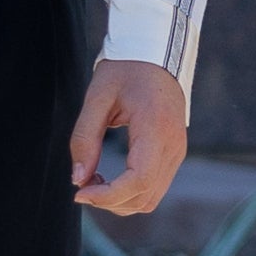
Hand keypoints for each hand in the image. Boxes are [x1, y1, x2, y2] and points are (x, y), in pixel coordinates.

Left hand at [71, 56, 186, 215]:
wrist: (157, 53)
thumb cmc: (126, 70)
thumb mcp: (97, 98)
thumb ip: (85, 139)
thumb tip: (78, 179)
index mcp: (156, 128)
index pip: (139, 181)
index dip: (108, 196)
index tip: (80, 193)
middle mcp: (173, 145)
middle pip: (144, 197)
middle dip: (109, 201)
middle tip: (82, 185)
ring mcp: (177, 151)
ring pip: (151, 199)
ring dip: (120, 200)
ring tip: (94, 180)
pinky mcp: (174, 153)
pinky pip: (154, 187)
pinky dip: (130, 193)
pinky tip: (110, 177)